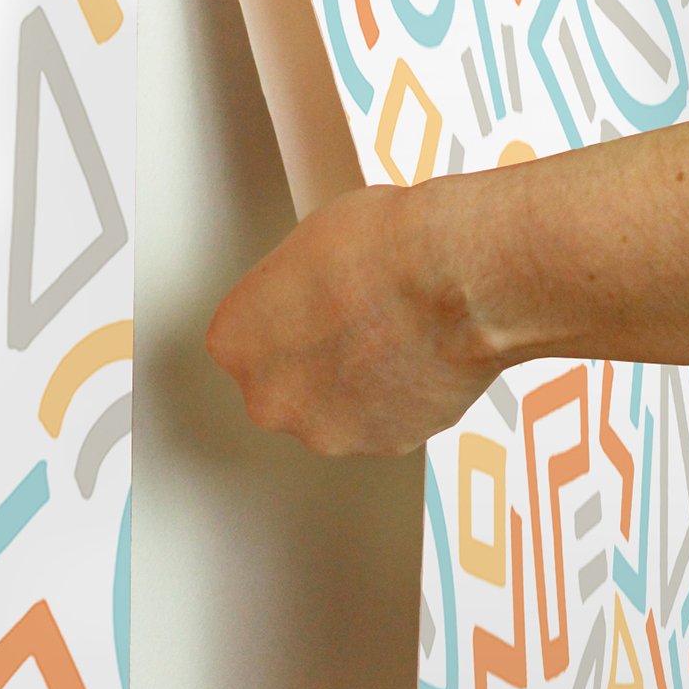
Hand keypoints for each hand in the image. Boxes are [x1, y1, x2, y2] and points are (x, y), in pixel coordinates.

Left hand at [205, 179, 503, 456]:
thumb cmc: (383, 250)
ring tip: (394, 336)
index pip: (245, 341)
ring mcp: (328, 429)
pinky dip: (399, 399)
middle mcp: (273, 398)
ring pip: (336, 409)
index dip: (283, 319)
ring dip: (357, 384)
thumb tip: (310, 295)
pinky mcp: (385, 445)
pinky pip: (385, 421)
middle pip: (286, 385)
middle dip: (315, 361)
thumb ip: (293, 290)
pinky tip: (418, 357)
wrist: (452, 281)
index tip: (306, 306)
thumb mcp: (308, 243)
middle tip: (352, 323)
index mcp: (237, 344)